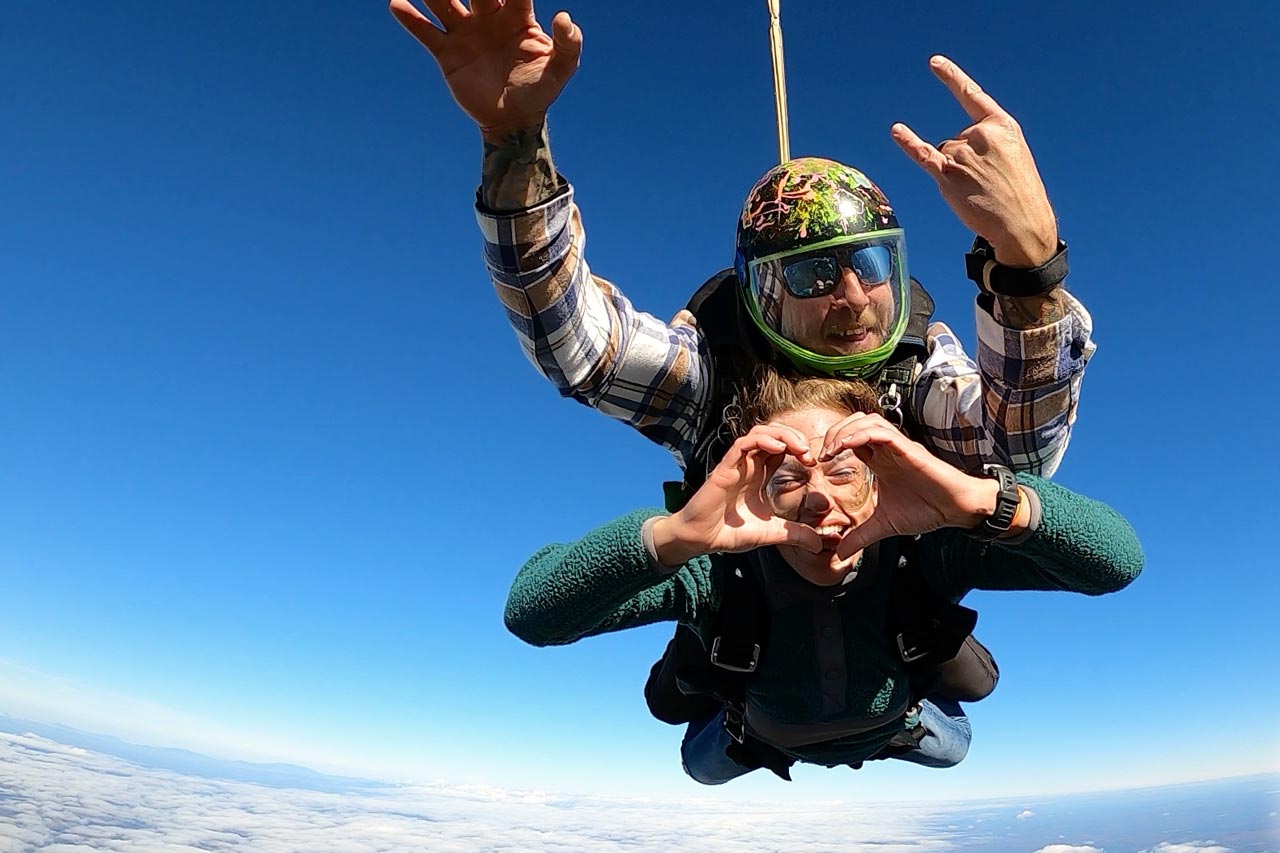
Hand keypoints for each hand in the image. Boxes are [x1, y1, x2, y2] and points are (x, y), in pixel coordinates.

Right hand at [390, 0, 582, 136]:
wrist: (512, 121)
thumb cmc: (540, 92)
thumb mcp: (560, 70)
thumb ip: (568, 44)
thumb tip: (564, 17)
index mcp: (517, 17)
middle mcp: (488, 18)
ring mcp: (466, 34)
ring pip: (445, 3)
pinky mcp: (448, 53)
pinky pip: (427, 33)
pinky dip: (411, 18)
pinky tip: (397, 4)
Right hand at [652, 425, 822, 565]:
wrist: (701, 540)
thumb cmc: (729, 532)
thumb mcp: (771, 533)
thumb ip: (794, 534)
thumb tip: (819, 544)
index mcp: (758, 475)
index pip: (781, 448)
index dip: (799, 449)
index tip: (813, 463)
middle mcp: (748, 465)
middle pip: (772, 434)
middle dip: (794, 437)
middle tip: (809, 454)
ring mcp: (736, 465)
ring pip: (759, 433)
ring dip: (781, 435)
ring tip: (797, 448)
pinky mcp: (724, 469)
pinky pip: (742, 444)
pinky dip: (761, 441)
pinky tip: (778, 449)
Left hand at [823, 413, 1000, 557]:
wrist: (956, 509)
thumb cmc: (927, 510)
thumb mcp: (884, 526)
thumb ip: (861, 537)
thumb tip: (840, 554)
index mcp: (880, 461)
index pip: (851, 439)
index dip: (832, 445)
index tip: (818, 463)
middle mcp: (887, 450)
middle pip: (855, 423)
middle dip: (834, 433)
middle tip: (821, 454)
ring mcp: (898, 447)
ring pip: (867, 421)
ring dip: (845, 430)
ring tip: (831, 449)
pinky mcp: (909, 449)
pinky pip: (882, 432)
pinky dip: (861, 434)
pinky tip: (847, 446)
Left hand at [891, 56, 1057, 267]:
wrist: (1022, 223)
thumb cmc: (1019, 193)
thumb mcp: (1013, 154)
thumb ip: (986, 140)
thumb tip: (950, 146)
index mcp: (1002, 125)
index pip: (972, 96)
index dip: (951, 78)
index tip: (934, 63)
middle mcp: (979, 134)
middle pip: (955, 139)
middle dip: (965, 160)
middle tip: (987, 182)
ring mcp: (962, 154)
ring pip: (944, 155)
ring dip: (954, 173)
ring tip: (976, 190)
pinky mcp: (947, 175)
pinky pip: (921, 154)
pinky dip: (908, 142)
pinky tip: (897, 130)